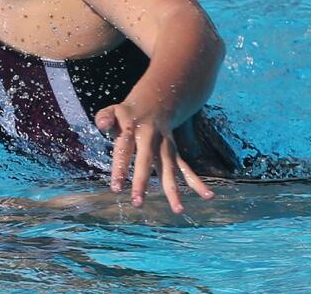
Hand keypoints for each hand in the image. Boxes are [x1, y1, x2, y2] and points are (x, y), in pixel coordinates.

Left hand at [95, 100, 214, 213]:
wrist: (157, 100)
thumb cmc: (128, 114)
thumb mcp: (114, 111)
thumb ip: (105, 118)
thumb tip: (102, 126)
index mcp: (133, 128)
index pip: (124, 149)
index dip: (120, 167)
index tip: (116, 189)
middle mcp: (151, 138)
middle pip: (147, 160)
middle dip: (142, 181)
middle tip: (138, 203)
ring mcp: (165, 145)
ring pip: (169, 168)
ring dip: (173, 189)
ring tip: (179, 210)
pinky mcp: (174, 152)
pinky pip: (185, 168)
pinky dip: (196, 182)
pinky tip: (208, 196)